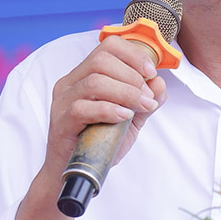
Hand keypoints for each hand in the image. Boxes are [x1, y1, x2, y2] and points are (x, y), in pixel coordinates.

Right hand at [44, 34, 167, 176]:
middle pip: (101, 60)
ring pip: (94, 81)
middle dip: (132, 76)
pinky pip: (83, 108)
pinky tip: (124, 117)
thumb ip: (145, 101)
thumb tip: (159, 83)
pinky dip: (109, 110)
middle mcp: (71, 83)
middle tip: (147, 97)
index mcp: (84, 74)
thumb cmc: (99, 142)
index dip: (133, 55)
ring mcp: (62, 101)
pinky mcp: (61, 122)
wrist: (76, 172)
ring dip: (125, 93)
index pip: (108, 47)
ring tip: (141, 107)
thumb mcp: (130, 119)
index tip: (151, 72)